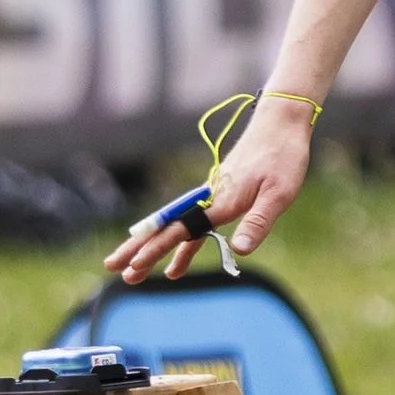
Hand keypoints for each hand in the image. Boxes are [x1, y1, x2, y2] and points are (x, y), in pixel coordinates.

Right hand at [103, 91, 317, 283]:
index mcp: (219, 201)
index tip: (134, 264)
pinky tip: (176, 264)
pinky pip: (192, 226)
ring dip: (154, 250)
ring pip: (175, 228)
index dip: (156, 248)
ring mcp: (212, 196)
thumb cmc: (284, 157)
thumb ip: (258, 222)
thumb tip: (239, 251)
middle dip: (139, 249)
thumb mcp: (279, 193)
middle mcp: (209, 199)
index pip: (180, 230)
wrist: (281, 122)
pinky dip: (182, 246)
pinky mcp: (220, 195)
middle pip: (166, 228)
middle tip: (111, 267)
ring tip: (133, 273)